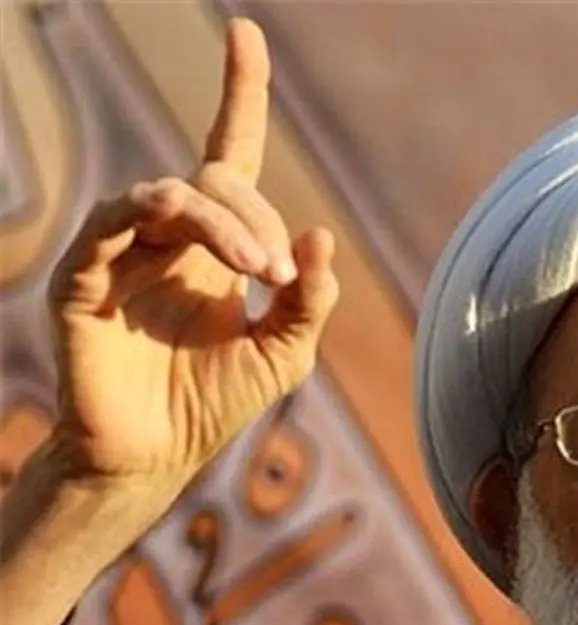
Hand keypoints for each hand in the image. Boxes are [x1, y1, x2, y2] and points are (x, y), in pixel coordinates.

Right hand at [44, 18, 337, 483]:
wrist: (156, 457)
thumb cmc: (216, 401)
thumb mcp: (285, 351)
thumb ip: (310, 298)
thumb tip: (321, 234)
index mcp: (216, 243)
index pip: (229, 151)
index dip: (239, 92)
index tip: (245, 32)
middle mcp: (169, 234)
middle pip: (218, 177)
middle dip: (259, 220)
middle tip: (280, 276)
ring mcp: (123, 250)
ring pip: (172, 193)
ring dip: (226, 223)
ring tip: (261, 271)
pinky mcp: (85, 276)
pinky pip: (115, 222)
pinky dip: (161, 221)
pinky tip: (199, 245)